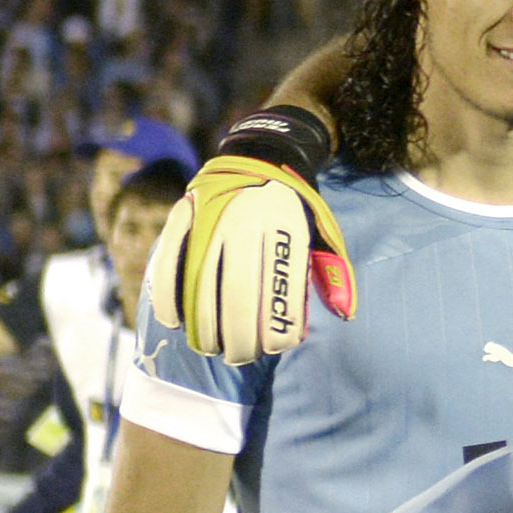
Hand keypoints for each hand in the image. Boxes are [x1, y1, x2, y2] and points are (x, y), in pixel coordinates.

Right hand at [154, 109, 354, 360]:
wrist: (261, 154)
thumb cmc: (297, 207)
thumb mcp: (323, 231)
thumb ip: (332, 272)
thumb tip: (345, 313)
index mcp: (285, 230)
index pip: (279, 294)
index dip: (275, 330)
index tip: (274, 349)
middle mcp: (245, 224)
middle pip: (237, 296)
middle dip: (237, 338)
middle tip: (238, 358)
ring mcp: (209, 219)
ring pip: (200, 284)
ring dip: (203, 325)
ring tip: (210, 349)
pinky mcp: (182, 215)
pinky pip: (167, 261)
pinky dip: (167, 294)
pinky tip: (174, 321)